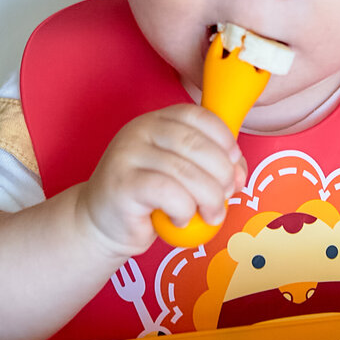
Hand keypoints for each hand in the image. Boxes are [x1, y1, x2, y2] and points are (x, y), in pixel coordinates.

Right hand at [76, 104, 245, 256]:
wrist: (101, 224)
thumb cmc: (148, 200)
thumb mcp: (183, 176)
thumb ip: (210, 167)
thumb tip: (238, 173)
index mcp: (158, 120)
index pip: (199, 116)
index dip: (224, 139)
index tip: (234, 164)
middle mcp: (141, 130)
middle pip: (196, 144)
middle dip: (222, 174)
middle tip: (226, 196)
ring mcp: (128, 154)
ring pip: (186, 171)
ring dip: (209, 198)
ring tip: (211, 215)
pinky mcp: (123, 183)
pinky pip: (168, 192)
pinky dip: (184, 209)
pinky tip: (180, 219)